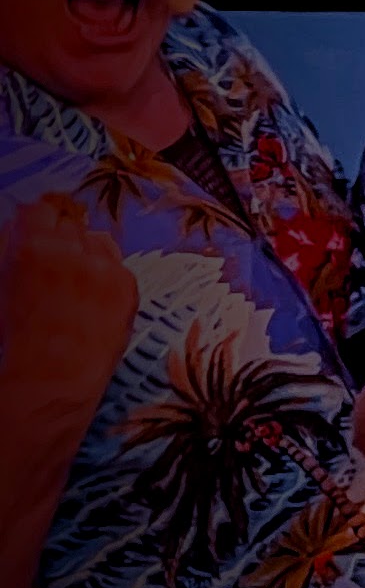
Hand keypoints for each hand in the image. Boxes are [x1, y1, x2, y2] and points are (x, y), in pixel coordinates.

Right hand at [0, 194, 137, 422]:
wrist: (51, 377)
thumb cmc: (16, 335)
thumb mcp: (1, 282)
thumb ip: (10, 245)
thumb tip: (21, 223)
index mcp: (31, 247)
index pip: (40, 209)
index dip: (37, 222)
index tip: (36, 233)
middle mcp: (71, 251)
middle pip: (71, 223)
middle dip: (61, 239)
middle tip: (54, 265)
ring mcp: (105, 267)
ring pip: (98, 239)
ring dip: (86, 252)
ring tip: (74, 282)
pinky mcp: (128, 285)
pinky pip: (117, 264)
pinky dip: (106, 274)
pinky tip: (92, 298)